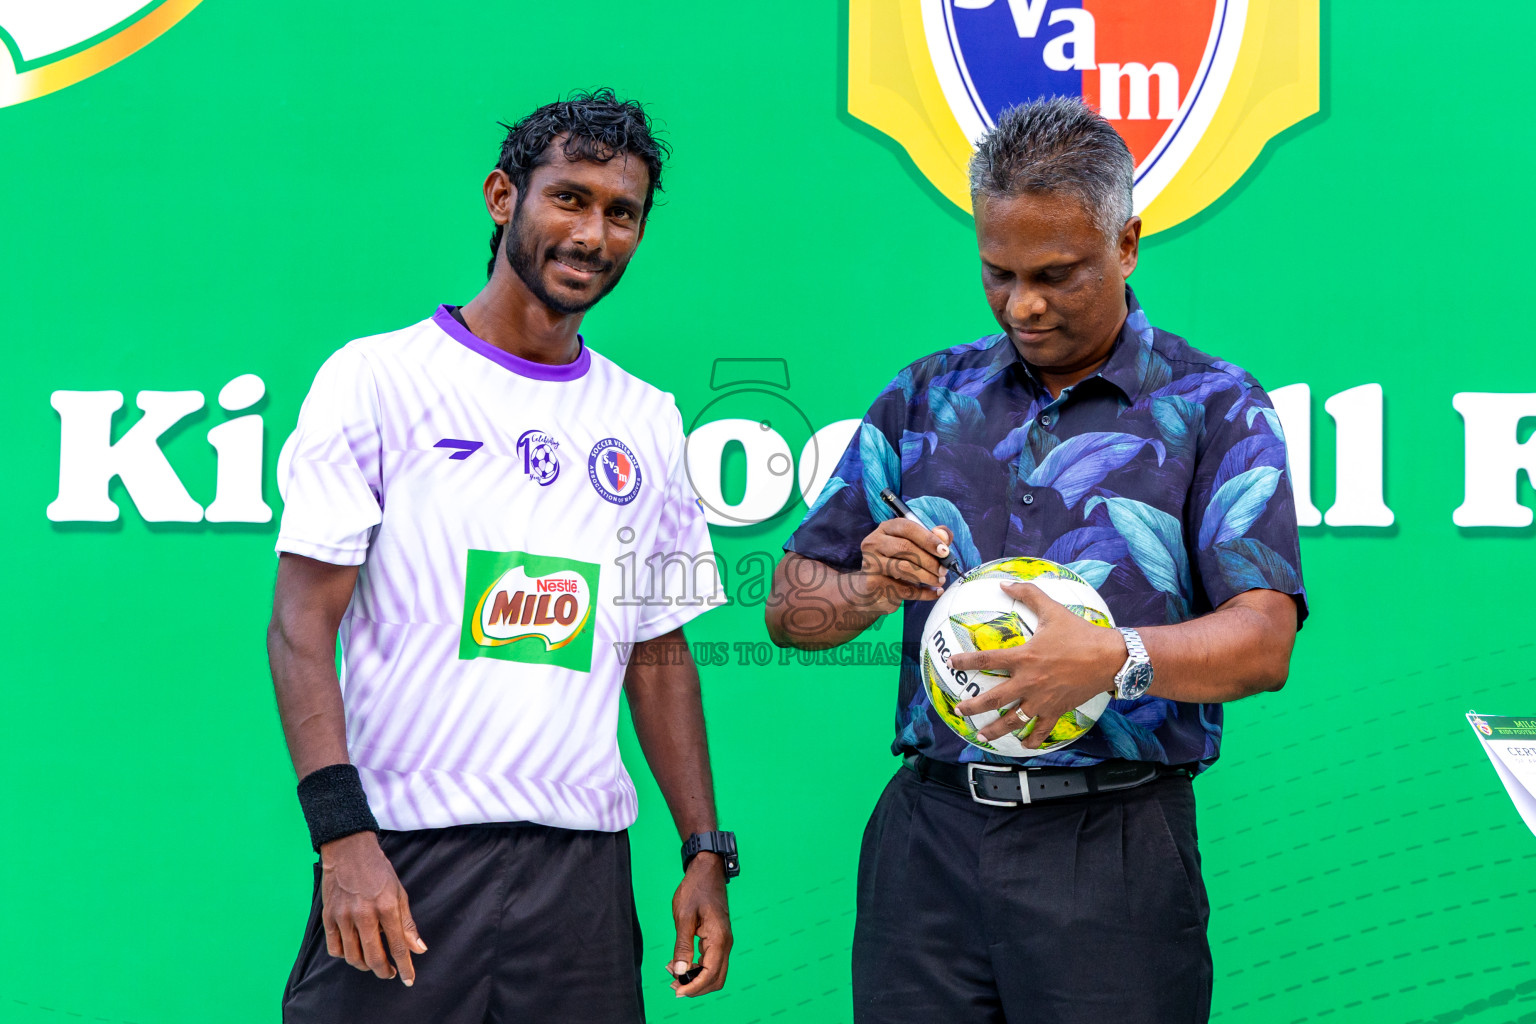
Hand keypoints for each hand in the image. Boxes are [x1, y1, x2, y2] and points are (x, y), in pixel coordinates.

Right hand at [319, 831, 426, 984]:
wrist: (349, 851)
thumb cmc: (378, 871)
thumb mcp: (399, 893)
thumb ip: (407, 924)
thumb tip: (419, 949)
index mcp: (386, 907)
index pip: (397, 946)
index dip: (405, 967)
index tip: (408, 980)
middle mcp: (364, 914)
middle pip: (373, 957)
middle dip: (384, 971)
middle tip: (390, 973)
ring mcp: (343, 916)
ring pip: (353, 957)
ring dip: (365, 966)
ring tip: (374, 962)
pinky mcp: (328, 917)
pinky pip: (335, 948)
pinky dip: (345, 956)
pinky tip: (354, 951)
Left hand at [668, 852, 731, 997]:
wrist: (707, 870)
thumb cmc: (695, 890)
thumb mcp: (684, 917)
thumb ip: (682, 946)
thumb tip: (679, 972)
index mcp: (718, 939)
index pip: (710, 974)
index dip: (693, 987)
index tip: (676, 991)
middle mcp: (725, 943)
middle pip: (716, 979)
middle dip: (696, 987)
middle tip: (673, 985)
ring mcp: (723, 941)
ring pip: (715, 972)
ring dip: (696, 979)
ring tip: (673, 973)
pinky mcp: (718, 938)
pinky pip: (712, 961)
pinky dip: (698, 968)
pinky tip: (680, 962)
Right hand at [856, 519, 953, 614]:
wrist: (874, 590)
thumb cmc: (898, 563)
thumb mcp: (915, 547)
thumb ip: (933, 538)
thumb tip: (944, 537)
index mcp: (886, 528)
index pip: (907, 527)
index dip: (928, 539)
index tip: (945, 552)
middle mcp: (874, 543)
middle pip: (905, 547)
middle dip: (930, 560)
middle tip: (944, 570)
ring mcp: (871, 563)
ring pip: (904, 568)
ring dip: (927, 576)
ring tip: (939, 581)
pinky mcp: (873, 584)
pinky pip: (904, 589)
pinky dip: (924, 593)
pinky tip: (935, 592)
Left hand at [950, 582, 1124, 747]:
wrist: (1109, 658)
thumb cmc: (1079, 633)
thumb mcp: (1052, 609)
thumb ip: (1028, 594)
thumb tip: (1005, 583)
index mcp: (1024, 657)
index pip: (986, 659)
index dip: (965, 661)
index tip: (951, 663)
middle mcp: (1029, 682)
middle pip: (993, 699)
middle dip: (972, 706)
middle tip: (959, 709)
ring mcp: (1042, 700)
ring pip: (1013, 721)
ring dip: (995, 730)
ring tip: (980, 735)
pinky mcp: (1057, 710)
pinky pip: (1041, 730)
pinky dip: (1031, 739)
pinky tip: (1023, 745)